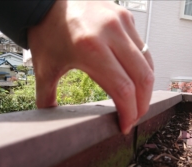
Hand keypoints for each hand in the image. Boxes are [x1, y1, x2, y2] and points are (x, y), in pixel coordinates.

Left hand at [28, 0, 153, 133]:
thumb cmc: (46, 29)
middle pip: (143, 78)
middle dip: (141, 105)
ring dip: (145, 87)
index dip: (129, 113)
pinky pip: (143, 48)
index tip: (125, 126)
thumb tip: (48, 117)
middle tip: (133, 118)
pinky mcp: (126, 17)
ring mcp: (122, 22)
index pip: (123, 89)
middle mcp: (110, 33)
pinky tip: (134, 78)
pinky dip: (142, 68)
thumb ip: (46, 96)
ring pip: (147, 63)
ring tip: (136, 102)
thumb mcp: (44, 67)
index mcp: (90, 48)